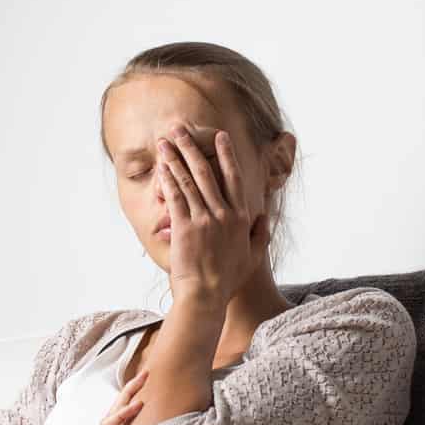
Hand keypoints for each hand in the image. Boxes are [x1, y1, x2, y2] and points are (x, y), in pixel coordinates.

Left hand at [157, 124, 271, 305]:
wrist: (206, 295)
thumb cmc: (228, 280)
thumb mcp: (253, 257)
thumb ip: (260, 234)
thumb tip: (263, 216)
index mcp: (241, 217)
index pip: (234, 177)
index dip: (225, 154)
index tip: (218, 136)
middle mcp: (223, 214)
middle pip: (206, 172)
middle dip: (192, 147)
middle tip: (180, 128)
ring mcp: (203, 219)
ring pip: (188, 181)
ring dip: (175, 157)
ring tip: (165, 141)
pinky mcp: (184, 227)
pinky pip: (175, 197)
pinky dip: (168, 179)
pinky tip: (161, 165)